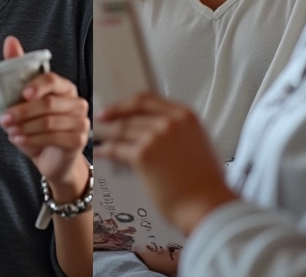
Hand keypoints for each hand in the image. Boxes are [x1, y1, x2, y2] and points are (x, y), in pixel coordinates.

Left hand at [0, 36, 90, 200]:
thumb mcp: (26, 99)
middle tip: (4, 118)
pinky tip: (19, 140)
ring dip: (25, 127)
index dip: (37, 86)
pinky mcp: (78, 140)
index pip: (52, 80)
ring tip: (10, 131)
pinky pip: (53, 138)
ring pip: (48, 122)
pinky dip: (32, 139)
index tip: (22, 94)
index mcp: (65, 87)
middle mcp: (77, 102)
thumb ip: (18, 69)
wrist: (51, 158)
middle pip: (48, 103)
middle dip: (23, 111)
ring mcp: (80, 121)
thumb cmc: (38, 126)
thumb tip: (10, 40)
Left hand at [95, 93, 236, 235]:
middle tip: (102, 119)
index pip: (147, 99)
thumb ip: (180, 130)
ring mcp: (155, 137)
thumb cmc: (206, 182)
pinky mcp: (143, 156)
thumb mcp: (199, 142)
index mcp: (184, 116)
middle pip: (131, 114)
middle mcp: (169, 122)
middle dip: (113, 116)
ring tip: (98, 136)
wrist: (208, 206)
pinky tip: (100, 153)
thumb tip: (159, 129)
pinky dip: (106, 150)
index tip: (115, 107)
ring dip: (107, 133)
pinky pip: (118, 149)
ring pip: (122, 130)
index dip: (127, 103)